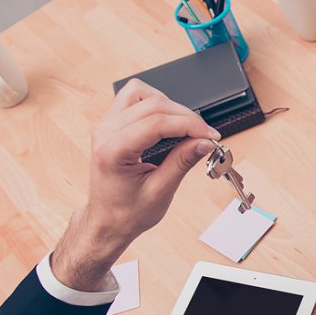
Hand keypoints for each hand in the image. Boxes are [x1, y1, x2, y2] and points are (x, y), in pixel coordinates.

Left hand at [52, 79, 219, 290]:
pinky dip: (155, 104)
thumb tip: (205, 142)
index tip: (211, 136)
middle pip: (152, 103)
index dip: (190, 125)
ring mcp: (105, 125)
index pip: (157, 122)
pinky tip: (168, 122)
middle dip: (185, 116)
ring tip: (186, 127)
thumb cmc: (127, 212)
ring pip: (141, 93)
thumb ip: (182, 161)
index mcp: (112, 151)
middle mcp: (104, 132)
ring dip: (169, 105)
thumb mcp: (161, 191)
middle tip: (206, 136)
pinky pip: (133, 99)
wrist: (107, 221)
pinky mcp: (111, 124)